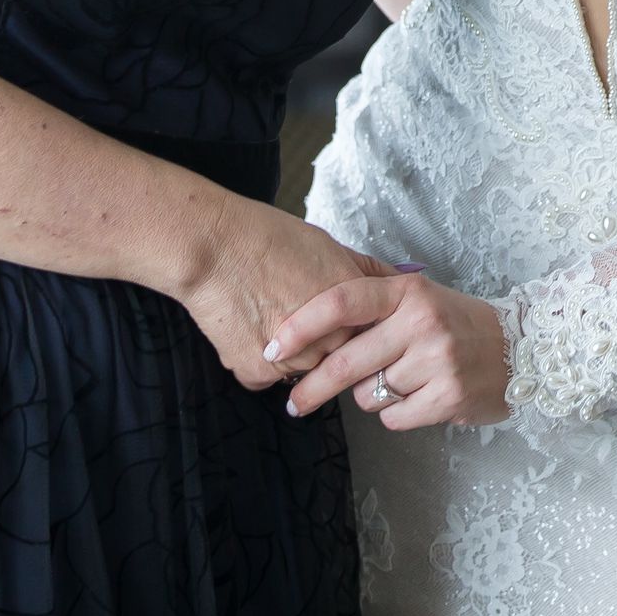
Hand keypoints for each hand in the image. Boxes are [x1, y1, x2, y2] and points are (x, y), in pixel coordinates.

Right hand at [174, 194, 383, 390]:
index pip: (366, 337)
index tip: (333, 319)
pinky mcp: (260, 373)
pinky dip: (257, 360)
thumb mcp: (331, 247)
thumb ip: (365, 274)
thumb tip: (401, 279)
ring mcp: (296, 361)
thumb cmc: (270, 238)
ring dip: (290, 355)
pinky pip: (266, 376)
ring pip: (301, 370)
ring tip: (267, 316)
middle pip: (334, 356)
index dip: (347, 327)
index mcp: (353, 311)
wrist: (215, 247)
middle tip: (290, 311)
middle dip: (320, 343)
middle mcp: (331, 340)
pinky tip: (247, 328)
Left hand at [271, 273, 512, 429]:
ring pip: (368, 395)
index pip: (342, 302)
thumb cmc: (453, 322)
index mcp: (408, 291)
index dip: (301, 326)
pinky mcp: (448, 397)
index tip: (272, 347)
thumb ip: (371, 302)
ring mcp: (437, 360)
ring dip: (371, 396)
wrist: (518, 347)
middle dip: (311, 388)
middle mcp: (422, 321)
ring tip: (399, 382)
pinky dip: (397, 414)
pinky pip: (393, 418)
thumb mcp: (416, 298)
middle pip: (345, 362)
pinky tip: (419, 398)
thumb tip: (303, 319)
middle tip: (294, 403)